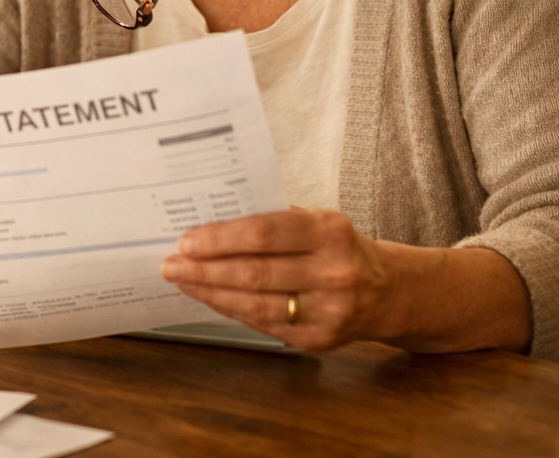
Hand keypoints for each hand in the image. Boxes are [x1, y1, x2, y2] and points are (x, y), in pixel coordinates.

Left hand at [160, 209, 392, 350]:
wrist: (387, 291)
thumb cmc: (337, 246)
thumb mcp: (316, 220)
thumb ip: (272, 218)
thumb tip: (212, 219)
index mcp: (329, 231)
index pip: (264, 233)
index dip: (221, 239)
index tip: (187, 240)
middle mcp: (333, 272)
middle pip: (255, 272)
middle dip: (205, 269)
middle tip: (172, 264)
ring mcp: (329, 311)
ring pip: (256, 304)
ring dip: (211, 293)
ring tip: (183, 281)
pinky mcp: (320, 340)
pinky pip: (265, 325)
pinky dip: (232, 311)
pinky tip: (210, 299)